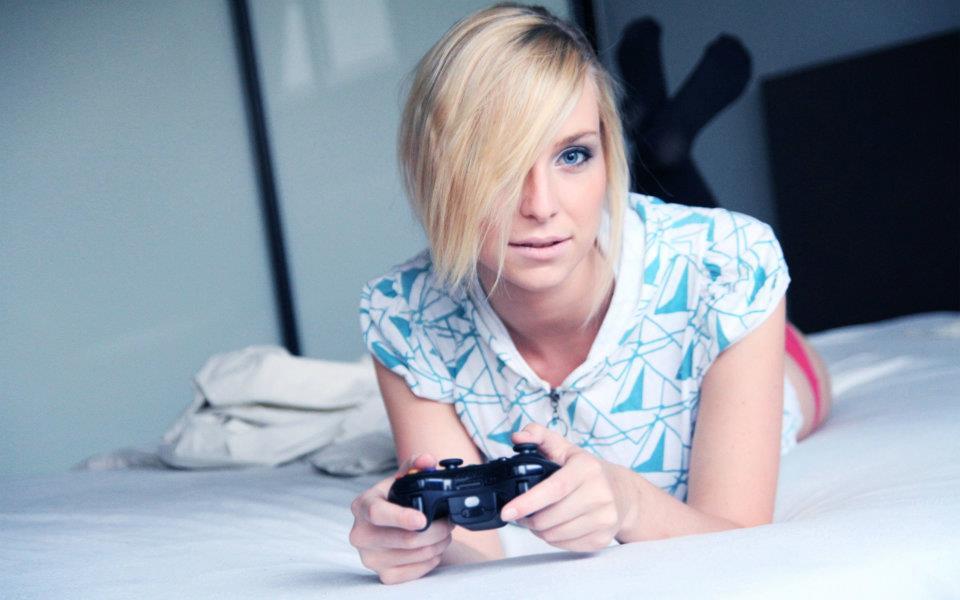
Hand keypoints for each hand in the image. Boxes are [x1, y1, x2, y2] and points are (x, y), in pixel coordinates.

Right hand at [348, 453, 453, 583]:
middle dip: (436, 530)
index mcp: (362, 506)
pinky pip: (415, 572)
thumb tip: (427, 460)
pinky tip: (433, 549)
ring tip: (444, 533)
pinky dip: (431, 560)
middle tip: (449, 522)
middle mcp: (360, 534)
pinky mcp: (383, 575)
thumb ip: (415, 465)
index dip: (401, 517)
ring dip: (438, 544)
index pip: (377, 513)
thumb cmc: (395, 500)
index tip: (423, 520)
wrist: (389, 527)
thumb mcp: (401, 480)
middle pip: (405, 539)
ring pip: (414, 555)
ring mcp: (370, 558)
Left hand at [500, 423, 630, 551]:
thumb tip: (517, 437)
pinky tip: (556, 526)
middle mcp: (600, 494)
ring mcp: (604, 518)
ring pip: (555, 535)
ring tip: (540, 518)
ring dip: (539, 530)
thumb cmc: (588, 470)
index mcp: (587, 468)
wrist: (623, 493)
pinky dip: (554, 539)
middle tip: (522, 512)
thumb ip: (538, 436)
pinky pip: (565, 546)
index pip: (554, 489)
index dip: (527, 502)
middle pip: (550, 517)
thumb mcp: (565, 448)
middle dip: (528, 519)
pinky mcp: (603, 538)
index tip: (507, 512)